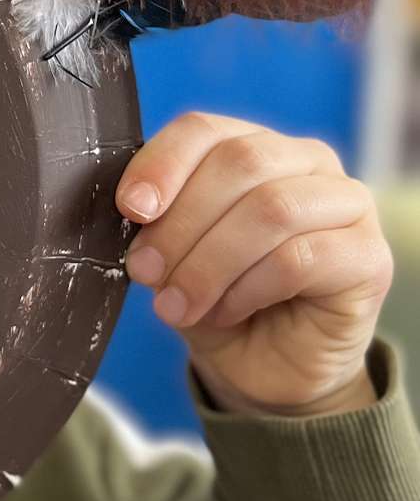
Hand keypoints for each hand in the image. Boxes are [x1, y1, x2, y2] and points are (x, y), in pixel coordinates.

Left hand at [116, 113, 392, 417]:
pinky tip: (228, 311)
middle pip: (239, 163)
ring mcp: (348, 205)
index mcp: (255, 149)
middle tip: (145, 272)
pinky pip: (300, 258)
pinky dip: (248, 289)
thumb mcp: (176, 260)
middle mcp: (308, 164)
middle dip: (180, 224)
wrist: (269, 370)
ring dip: (209, 263)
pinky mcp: (369, 256)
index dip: (162, 163)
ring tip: (178, 304)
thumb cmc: (223, 303)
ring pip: (270, 209)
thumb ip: (159, 228)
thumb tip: (136, 212)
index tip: (131, 208)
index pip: (205, 130)